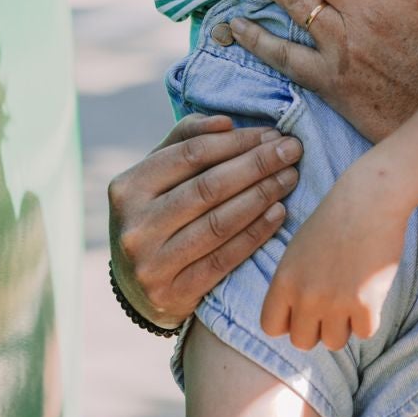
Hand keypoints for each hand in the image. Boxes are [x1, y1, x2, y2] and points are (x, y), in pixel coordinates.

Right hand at [107, 113, 301, 328]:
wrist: (136, 288)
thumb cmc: (156, 216)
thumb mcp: (156, 177)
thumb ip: (184, 141)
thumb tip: (225, 122)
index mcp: (127, 188)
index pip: (190, 154)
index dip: (236, 141)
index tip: (271, 133)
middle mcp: (136, 226)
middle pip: (208, 187)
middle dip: (257, 164)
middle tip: (291, 150)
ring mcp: (152, 264)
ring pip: (219, 223)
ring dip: (262, 195)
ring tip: (289, 177)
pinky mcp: (174, 294)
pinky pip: (225, 259)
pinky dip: (256, 233)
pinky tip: (278, 213)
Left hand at [261, 171, 404, 350]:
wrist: (369, 199)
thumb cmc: (334, 220)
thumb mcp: (297, 250)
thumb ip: (292, 284)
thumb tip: (294, 319)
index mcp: (284, 280)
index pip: (271, 327)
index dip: (288, 322)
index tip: (302, 311)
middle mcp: (304, 295)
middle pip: (302, 342)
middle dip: (317, 328)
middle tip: (332, 305)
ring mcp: (335, 302)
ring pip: (334, 343)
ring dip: (344, 325)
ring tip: (352, 296)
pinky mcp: (365, 304)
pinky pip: (364, 333)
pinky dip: (370, 317)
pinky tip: (371, 292)